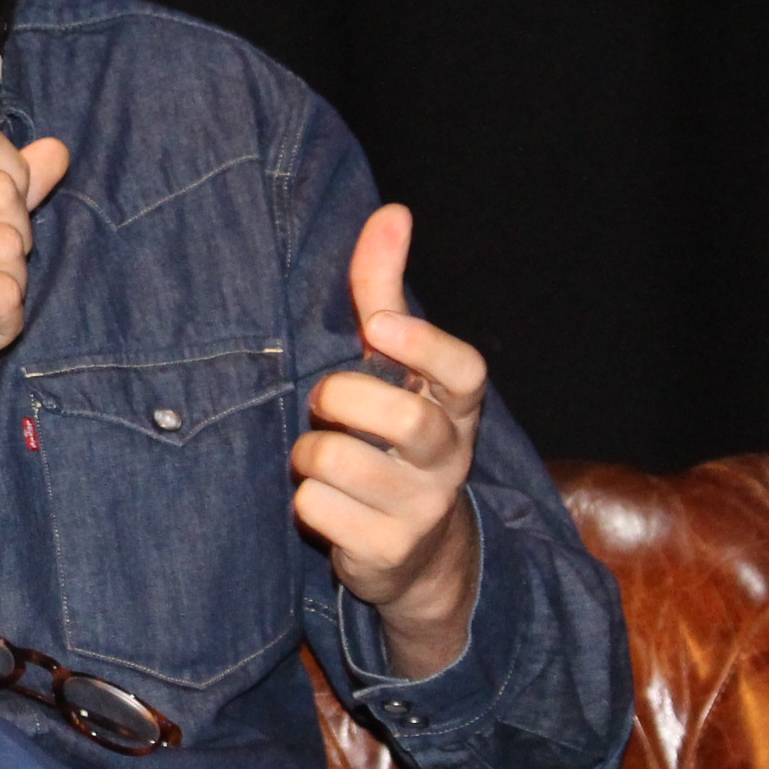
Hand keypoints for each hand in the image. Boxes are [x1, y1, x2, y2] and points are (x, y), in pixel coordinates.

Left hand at [291, 203, 486, 677]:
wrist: (416, 554)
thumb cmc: (390, 437)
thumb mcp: (393, 368)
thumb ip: (385, 293)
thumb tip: (392, 213)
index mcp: (456, 406)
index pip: (463, 371)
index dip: (424, 345)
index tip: (379, 326)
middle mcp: (449, 457)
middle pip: (399, 419)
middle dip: (339, 401)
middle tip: (324, 404)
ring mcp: (422, 509)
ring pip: (338, 462)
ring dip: (309, 455)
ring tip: (322, 460)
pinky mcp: (386, 552)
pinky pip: (317, 509)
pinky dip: (305, 502)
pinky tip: (324, 504)